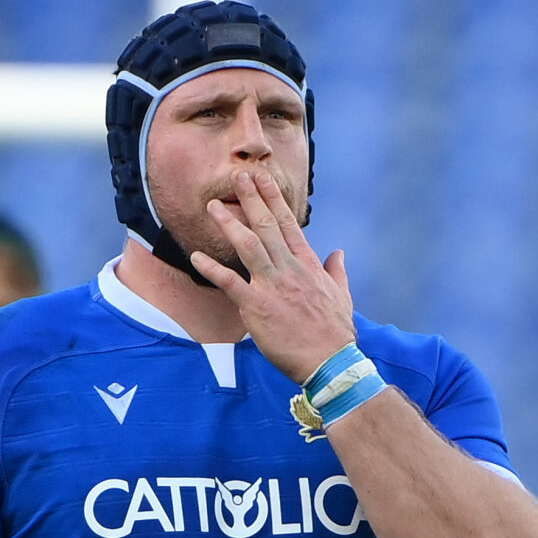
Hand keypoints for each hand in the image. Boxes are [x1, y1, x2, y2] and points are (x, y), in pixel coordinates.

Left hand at [191, 168, 356, 382]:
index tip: (263, 178)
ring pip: (248, 246)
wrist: (330, 361)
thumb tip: (338, 253)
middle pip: (266, 226)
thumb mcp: (342, 295)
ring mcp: (272, 286)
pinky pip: (229, 283)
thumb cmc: (336, 332)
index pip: (289, 224)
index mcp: (308, 265)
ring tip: (213, 206)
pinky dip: (212, 269)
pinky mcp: (256, 307)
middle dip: (251, 199)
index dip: (273, 199)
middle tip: (238, 176)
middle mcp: (289, 269)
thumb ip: (337, 271)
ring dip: (229, 224)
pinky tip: (196, 257)